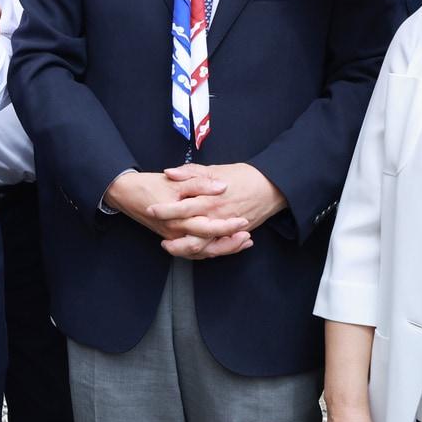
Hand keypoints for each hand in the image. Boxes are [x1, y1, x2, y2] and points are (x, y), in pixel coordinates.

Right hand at [105, 170, 249, 255]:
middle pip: (207, 245)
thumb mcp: (175, 180)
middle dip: (229, 243)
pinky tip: (224, 245)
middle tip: (248, 236)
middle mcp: (177, 232)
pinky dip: (210, 249)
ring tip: (242, 242)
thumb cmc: (149, 185)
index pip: (208, 227)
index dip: (228, 226)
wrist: (125, 193)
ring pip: (201, 251)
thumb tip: (222, 186)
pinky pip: (193, 251)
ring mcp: (174, 237)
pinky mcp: (172, 238)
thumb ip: (199, 183)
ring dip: (223, 248)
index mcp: (179, 217)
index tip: (244, 221)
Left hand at [149, 163, 284, 257]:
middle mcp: (217, 217)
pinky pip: (217, 249)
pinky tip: (192, 250)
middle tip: (161, 241)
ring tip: (172, 247)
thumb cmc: (243, 176)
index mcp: (210, 198)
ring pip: (203, 247)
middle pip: (191, 234)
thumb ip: (191, 172)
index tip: (150, 210)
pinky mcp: (234, 235)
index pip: (182, 207)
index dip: (165, 210)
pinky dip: (204, 252)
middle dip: (174, 240)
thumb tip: (169, 172)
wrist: (270, 187)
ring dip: (186, 250)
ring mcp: (226, 228)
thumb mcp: (215, 169)